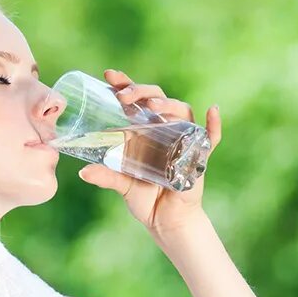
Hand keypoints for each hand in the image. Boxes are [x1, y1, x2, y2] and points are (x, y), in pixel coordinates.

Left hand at [77, 69, 222, 237]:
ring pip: (181, 111)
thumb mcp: (123, 185)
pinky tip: (212, 111)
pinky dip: (214, 125)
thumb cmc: (146, 199)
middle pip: (158, 99)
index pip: (136, 100)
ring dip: (168, 104)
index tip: (109, 75)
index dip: (125, 84)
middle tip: (123, 96)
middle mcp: (165, 130)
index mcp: (145, 131)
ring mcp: (184, 140)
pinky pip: (212, 137)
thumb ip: (106, 176)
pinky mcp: (199, 156)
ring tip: (152, 106)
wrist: (166, 221)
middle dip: (141, 91)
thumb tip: (83, 172)